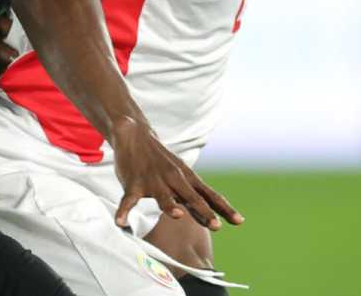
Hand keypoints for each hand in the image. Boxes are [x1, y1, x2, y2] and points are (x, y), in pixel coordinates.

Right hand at [109, 117, 241, 231]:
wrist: (134, 135)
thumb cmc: (161, 162)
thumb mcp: (182, 176)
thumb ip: (195, 197)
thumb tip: (215, 219)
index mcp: (187, 179)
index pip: (210, 195)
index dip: (225, 209)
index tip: (240, 221)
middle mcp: (174, 179)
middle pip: (192, 198)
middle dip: (204, 211)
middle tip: (216, 225)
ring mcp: (154, 181)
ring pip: (163, 196)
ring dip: (169, 205)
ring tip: (175, 214)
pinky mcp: (133, 183)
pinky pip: (128, 199)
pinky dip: (124, 211)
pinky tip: (121, 222)